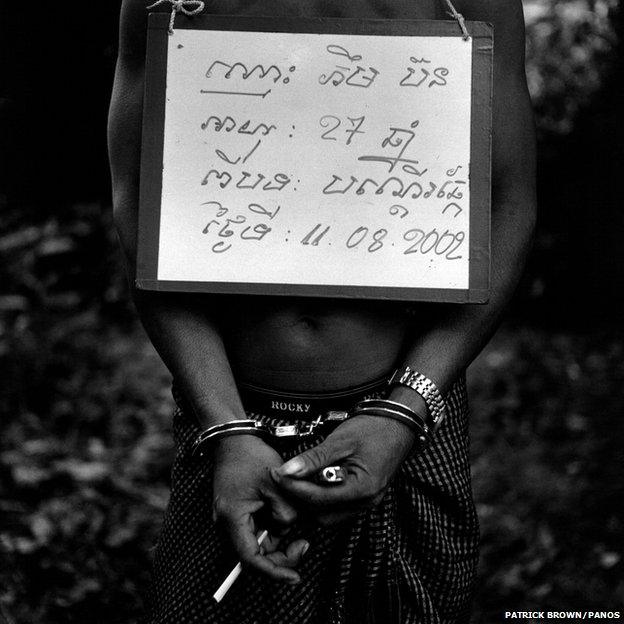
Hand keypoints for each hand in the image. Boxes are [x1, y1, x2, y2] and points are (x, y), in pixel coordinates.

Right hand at [212, 435, 308, 582]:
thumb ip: (287, 509)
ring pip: (258, 543)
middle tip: (304, 545)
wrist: (233, 438)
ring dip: (278, 540)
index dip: (274, 571)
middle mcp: (227, 524)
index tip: (295, 578)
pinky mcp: (239, 513)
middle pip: (255, 555)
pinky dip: (273, 528)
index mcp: (232, 518)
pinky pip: (257, 529)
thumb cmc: (251, 456)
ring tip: (296, 518)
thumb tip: (291, 527)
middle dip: (281, 556)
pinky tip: (285, 513)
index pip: (251, 558)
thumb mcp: (276, 482)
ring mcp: (232, 519)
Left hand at [271, 415, 415, 525]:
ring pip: (328, 514)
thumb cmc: (373, 429)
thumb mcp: (341, 440)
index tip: (277, 475)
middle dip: (300, 498)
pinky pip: (337, 506)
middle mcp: (365, 502)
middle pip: (322, 514)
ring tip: (295, 478)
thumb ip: (314, 458)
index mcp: (362, 489)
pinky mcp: (363, 498)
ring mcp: (366, 502)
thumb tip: (287, 471)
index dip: (293, 488)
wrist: (398, 424)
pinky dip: (322, 497)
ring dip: (310, 500)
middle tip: (283, 477)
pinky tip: (312, 479)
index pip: (318, 499)